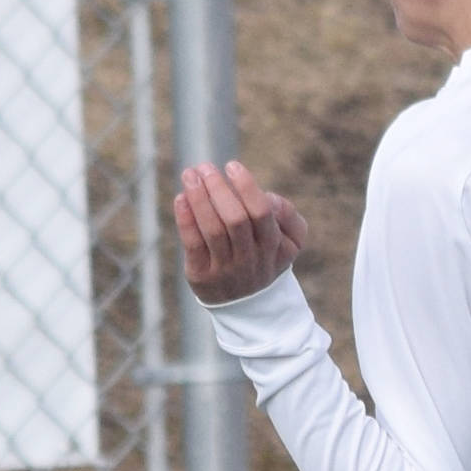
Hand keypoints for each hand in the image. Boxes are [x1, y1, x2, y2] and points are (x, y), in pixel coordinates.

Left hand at [174, 160, 307, 304]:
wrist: (247, 305)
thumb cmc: (264, 257)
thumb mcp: (288, 241)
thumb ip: (287, 215)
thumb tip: (267, 195)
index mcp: (276, 247)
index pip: (263, 213)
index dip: (246, 187)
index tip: (232, 165)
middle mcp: (252, 260)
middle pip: (236, 220)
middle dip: (218, 189)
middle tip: (204, 167)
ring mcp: (226, 270)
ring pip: (213, 230)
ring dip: (199, 199)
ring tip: (190, 175)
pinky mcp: (202, 276)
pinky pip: (193, 244)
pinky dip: (186, 219)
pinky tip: (181, 198)